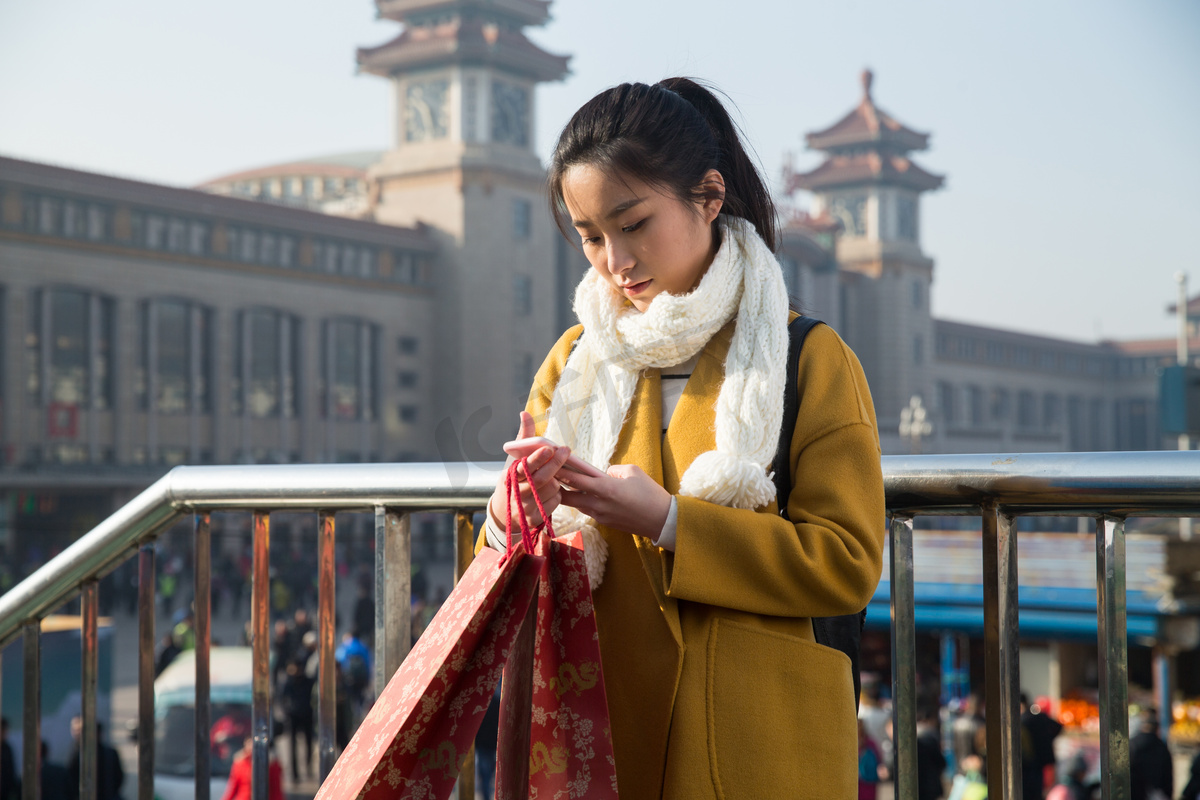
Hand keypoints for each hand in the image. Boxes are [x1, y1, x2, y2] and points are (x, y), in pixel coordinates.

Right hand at [488, 411, 569, 532]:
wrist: (504, 513)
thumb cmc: (514, 480)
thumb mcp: (514, 461)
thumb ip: (523, 438)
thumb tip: (525, 413)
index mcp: (510, 476)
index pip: (525, 466)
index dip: (538, 458)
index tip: (549, 448)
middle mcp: (517, 492)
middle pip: (542, 478)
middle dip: (556, 464)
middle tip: (566, 451)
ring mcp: (525, 507)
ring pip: (552, 489)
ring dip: (557, 481)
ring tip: (553, 476)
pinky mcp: (534, 519)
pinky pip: (555, 502)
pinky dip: (556, 496)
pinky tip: (550, 492)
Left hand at [557, 464, 671, 541]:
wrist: (662, 520)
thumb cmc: (650, 493)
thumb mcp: (633, 471)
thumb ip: (614, 470)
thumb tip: (604, 473)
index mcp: (606, 489)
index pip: (575, 480)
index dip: (560, 472)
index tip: (550, 466)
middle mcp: (599, 504)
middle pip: (568, 498)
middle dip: (558, 489)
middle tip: (552, 479)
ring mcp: (601, 516)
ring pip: (577, 505)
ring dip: (571, 496)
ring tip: (566, 486)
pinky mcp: (606, 523)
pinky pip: (589, 511)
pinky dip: (584, 503)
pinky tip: (585, 496)